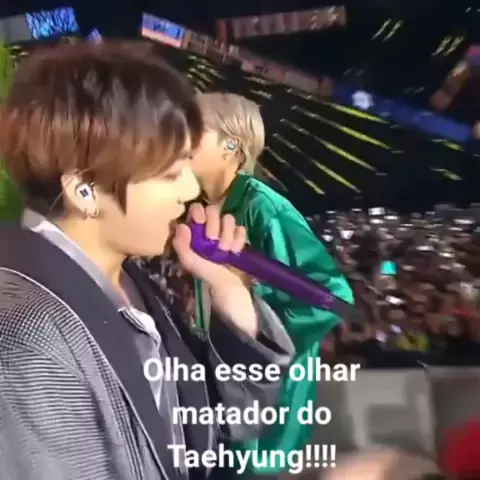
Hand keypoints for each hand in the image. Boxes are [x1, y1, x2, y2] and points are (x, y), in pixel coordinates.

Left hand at [172, 203, 257, 336]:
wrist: (241, 308)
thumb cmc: (217, 291)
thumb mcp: (199, 272)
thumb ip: (187, 251)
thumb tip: (181, 226)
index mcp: (191, 243)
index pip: (194, 214)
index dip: (200, 214)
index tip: (204, 227)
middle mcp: (205, 239)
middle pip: (213, 212)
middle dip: (216, 226)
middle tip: (218, 246)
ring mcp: (222, 242)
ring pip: (228, 220)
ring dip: (229, 233)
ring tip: (228, 251)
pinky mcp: (238, 247)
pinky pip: (239, 230)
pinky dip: (240, 237)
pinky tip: (238, 250)